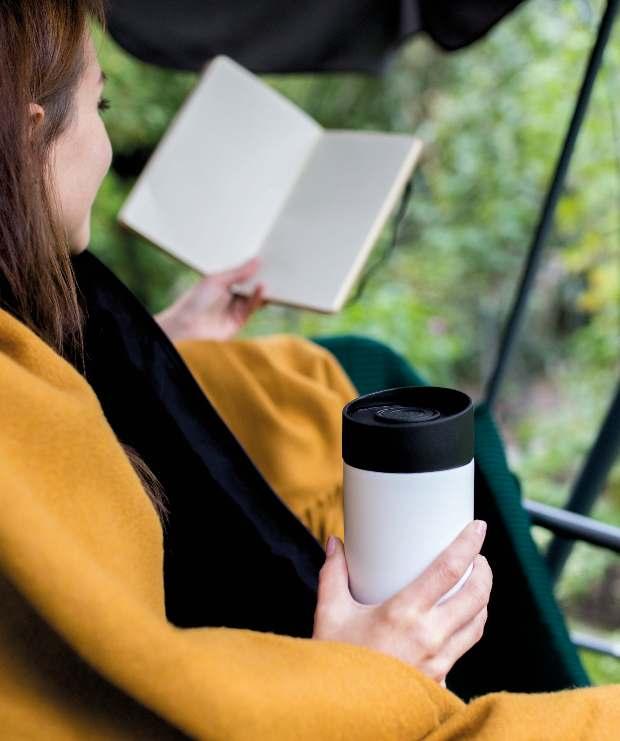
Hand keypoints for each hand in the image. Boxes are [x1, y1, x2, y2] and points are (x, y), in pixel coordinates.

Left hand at [154, 257, 264, 341]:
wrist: (188, 324)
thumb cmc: (196, 300)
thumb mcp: (217, 280)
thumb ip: (238, 272)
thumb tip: (256, 261)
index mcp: (224, 284)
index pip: (243, 274)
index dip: (253, 267)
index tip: (265, 258)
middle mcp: (231, 296)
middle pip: (251, 285)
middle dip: (262, 277)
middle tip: (275, 266)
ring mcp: (236, 308)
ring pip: (254, 296)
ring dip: (262, 287)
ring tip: (271, 276)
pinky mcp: (240, 320)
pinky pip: (253, 307)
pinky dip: (259, 297)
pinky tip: (262, 287)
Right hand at [312, 520, 491, 683]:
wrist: (346, 713)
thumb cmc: (338, 661)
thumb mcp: (330, 614)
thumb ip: (332, 574)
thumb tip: (335, 543)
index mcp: (404, 613)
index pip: (449, 570)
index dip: (468, 544)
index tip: (478, 527)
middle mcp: (429, 636)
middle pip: (475, 596)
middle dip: (484, 571)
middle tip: (479, 556)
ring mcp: (438, 661)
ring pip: (477, 623)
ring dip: (483, 599)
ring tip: (475, 582)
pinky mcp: (440, 678)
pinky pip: (465, 646)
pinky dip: (471, 626)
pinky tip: (461, 619)